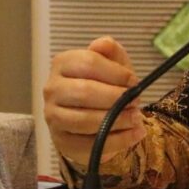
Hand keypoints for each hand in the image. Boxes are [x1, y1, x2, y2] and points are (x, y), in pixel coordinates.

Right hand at [42, 36, 147, 166]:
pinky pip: (89, 144)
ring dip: (117, 120)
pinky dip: (117, 141)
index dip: (116, 73)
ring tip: (136, 118)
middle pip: (85, 92)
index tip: (134, 82)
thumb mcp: (111, 64)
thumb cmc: (102, 85)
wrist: (91, 117)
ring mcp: (53, 116)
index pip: (89, 63)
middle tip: (137, 102)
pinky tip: (135, 134)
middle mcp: (52, 88)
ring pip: (85, 120)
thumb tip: (102, 44)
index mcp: (62, 63)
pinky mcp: (61, 141)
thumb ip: (111, 51)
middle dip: (117, 98)